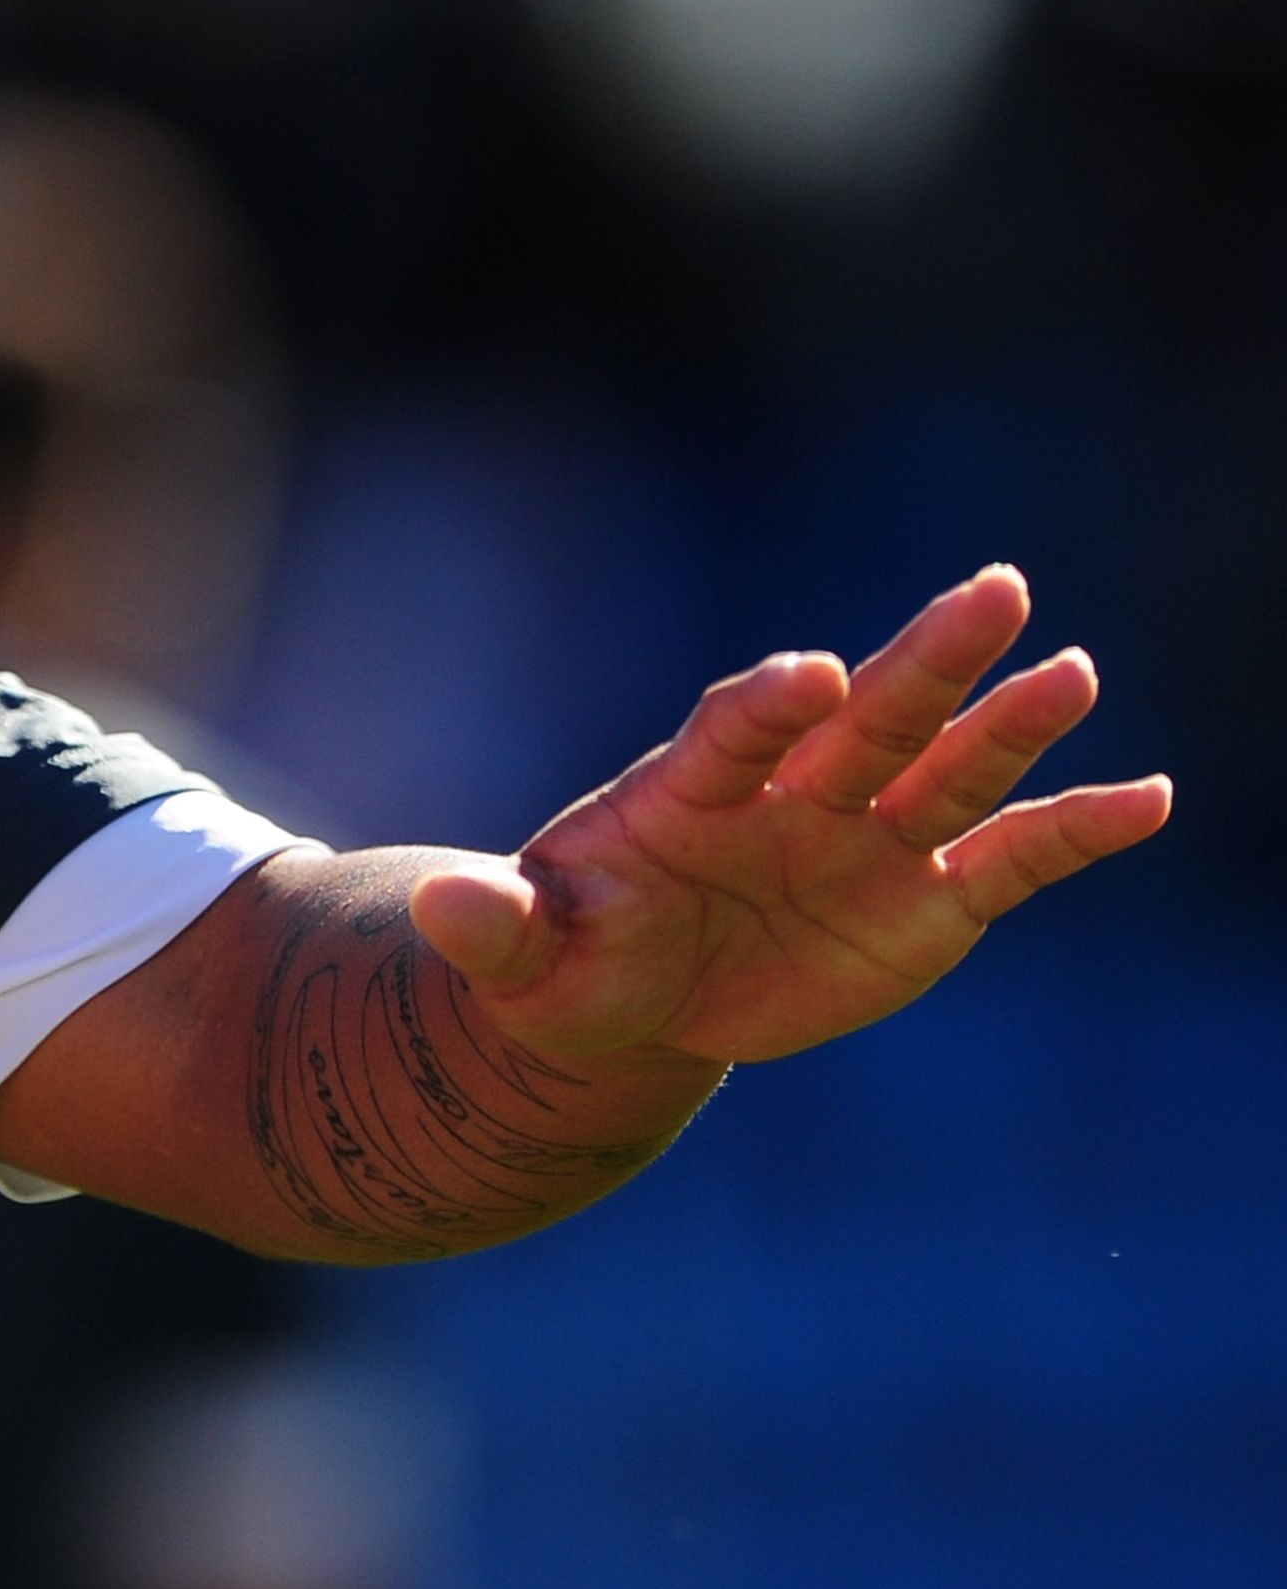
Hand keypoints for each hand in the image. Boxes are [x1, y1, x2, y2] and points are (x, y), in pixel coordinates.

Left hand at [409, 566, 1169, 1070]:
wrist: (632, 997)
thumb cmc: (565, 958)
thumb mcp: (517, 957)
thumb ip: (491, 926)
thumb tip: (437, 907)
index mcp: (687, 791)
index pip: (734, 730)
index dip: (768, 703)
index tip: (808, 675)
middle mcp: (792, 794)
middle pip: (867, 718)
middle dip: (925, 660)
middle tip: (991, 591)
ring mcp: (865, 840)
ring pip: (949, 772)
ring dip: (1013, 725)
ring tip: (1073, 670)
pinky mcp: (925, 900)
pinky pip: (1011, 860)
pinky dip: (1078, 829)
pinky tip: (1151, 797)